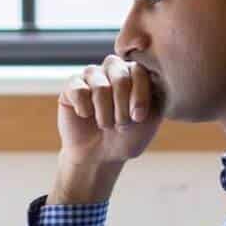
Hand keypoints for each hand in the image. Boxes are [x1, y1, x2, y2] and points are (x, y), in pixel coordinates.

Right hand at [55, 55, 163, 177]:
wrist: (100, 156)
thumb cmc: (128, 136)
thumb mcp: (149, 119)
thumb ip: (154, 95)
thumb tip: (154, 76)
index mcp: (135, 73)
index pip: (139, 71)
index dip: (139, 96)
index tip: (138, 118)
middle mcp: (113, 69)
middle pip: (120, 76)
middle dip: (122, 107)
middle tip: (121, 125)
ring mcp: (91, 75)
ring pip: (100, 86)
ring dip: (105, 113)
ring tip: (105, 125)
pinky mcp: (71, 86)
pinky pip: (78, 90)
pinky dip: (85, 109)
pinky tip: (86, 116)